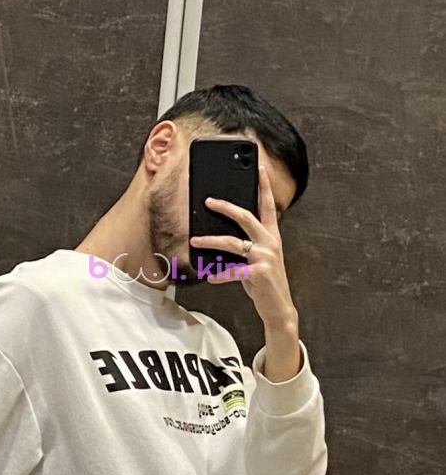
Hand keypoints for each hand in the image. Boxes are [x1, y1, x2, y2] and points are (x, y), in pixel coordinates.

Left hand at [189, 164, 297, 329]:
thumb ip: (246, 244)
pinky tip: (210, 276)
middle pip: (246, 216)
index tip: (259, 167)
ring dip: (210, 241)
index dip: (264, 185)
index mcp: (271, 235)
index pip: (267, 205)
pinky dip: (219, 273)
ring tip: (195, 241)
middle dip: (225, 206)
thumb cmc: (264, 281)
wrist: (278, 307)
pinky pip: (233, 270)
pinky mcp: (260, 272)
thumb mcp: (257, 258)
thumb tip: (220, 234)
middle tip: (207, 201)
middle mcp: (271, 242)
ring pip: (232, 242)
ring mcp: (266, 256)